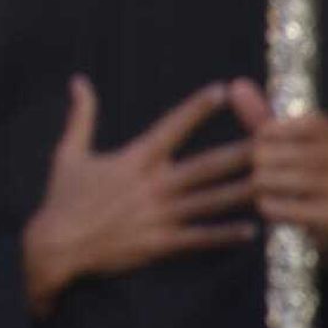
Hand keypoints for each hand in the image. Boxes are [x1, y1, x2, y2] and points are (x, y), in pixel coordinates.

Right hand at [22, 78, 255, 317]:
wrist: (54, 246)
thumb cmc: (62, 199)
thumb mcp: (68, 153)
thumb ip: (81, 116)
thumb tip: (78, 81)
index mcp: (134, 159)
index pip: (171, 127)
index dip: (196, 108)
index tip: (222, 90)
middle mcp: (152, 185)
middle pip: (206, 166)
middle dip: (240, 153)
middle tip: (271, 142)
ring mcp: (159, 216)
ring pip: (210, 202)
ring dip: (242, 192)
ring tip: (272, 184)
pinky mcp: (159, 244)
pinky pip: (198, 238)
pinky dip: (224, 235)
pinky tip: (251, 231)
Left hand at [228, 80, 327, 267]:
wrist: (323, 226)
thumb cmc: (294, 176)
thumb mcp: (281, 144)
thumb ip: (260, 117)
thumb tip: (236, 85)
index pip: (313, 122)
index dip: (282, 127)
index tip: (259, 135)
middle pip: (303, 151)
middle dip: (270, 157)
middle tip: (249, 164)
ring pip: (300, 179)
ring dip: (270, 181)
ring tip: (252, 183)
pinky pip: (302, 209)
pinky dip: (278, 206)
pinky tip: (263, 205)